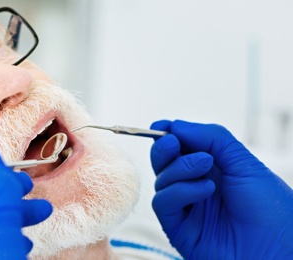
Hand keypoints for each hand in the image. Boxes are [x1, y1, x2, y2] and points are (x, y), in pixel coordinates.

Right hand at [150, 120, 292, 258]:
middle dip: (165, 148)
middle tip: (174, 143)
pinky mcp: (177, 227)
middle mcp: (196, 186)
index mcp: (213, 168)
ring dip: (180, 168)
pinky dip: (180, 191)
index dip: (168, 134)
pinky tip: (205, 190)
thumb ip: (212, 138)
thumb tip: (176, 125)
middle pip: (164, 162)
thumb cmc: (272, 210)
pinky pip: (163, 202)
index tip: (162, 127)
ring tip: (206, 167)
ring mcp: (187, 207)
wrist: (278, 249)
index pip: (180, 146)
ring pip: (161, 180)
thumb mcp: (244, 163)